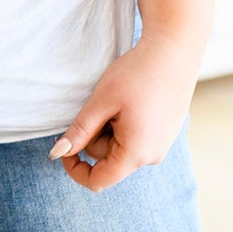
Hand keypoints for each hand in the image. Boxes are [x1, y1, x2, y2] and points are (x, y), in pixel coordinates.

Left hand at [47, 30, 201, 189]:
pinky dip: (124, 123)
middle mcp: (153, 155)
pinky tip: (131, 100)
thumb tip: (58, 154)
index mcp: (137, 153)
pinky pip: (135, 137)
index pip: (98, 181)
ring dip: (110, 128)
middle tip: (101, 104)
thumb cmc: (137, 74)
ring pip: (120, 146)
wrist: (174, 50)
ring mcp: (162, 144)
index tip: (63, 146)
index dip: (74, 168)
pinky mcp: (165, 132)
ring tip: (119, 99)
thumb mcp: (101, 102)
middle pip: (108, 159)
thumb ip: (79, 132)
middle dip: (95, 136)